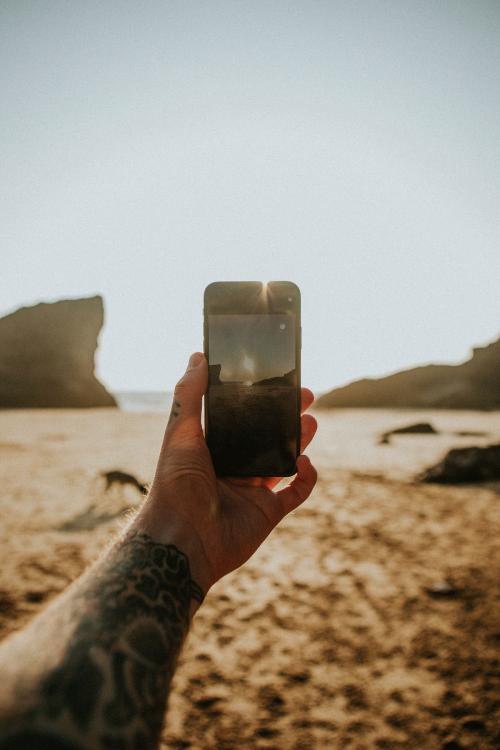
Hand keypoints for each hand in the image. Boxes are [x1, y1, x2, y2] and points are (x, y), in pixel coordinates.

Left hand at [133, 352, 317, 596]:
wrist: (181, 539)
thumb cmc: (174, 485)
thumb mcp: (179, 433)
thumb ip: (189, 395)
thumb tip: (197, 356)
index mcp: (212, 448)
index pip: (241, 418)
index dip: (260, 401)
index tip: (277, 381)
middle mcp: (232, 467)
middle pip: (267, 437)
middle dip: (287, 417)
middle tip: (306, 397)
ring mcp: (252, 490)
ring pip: (283, 460)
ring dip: (299, 440)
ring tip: (310, 421)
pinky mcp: (267, 512)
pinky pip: (296, 492)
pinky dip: (306, 477)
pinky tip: (305, 462)